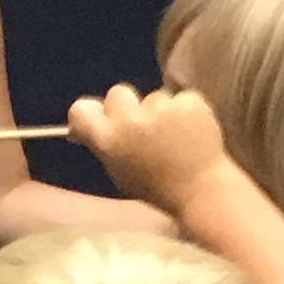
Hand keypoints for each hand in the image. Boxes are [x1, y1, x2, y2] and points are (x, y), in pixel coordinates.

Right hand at [68, 83, 232, 217]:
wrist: (201, 190)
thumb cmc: (157, 188)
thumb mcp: (119, 172)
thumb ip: (103, 145)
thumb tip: (82, 129)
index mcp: (108, 140)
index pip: (81, 109)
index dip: (91, 111)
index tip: (101, 117)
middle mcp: (130, 120)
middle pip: (118, 93)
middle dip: (130, 107)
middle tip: (145, 128)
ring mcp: (161, 108)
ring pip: (154, 97)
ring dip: (162, 111)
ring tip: (175, 136)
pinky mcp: (188, 102)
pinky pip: (181, 98)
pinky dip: (187, 110)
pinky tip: (193, 130)